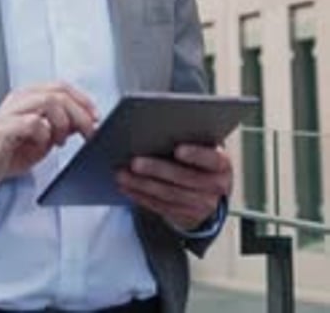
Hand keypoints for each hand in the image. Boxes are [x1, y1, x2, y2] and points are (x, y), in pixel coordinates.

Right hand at [0, 82, 97, 194]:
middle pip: (59, 93)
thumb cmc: (12, 149)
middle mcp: (21, 98)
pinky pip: (32, 123)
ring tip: (60, 141)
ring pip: (48, 101)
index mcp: (30, 95)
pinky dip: (44, 134)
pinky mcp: (3, 128)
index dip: (83, 100)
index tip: (96, 118)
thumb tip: (86, 121)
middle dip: (80, 113)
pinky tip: (43, 145)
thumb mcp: (44, 137)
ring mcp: (11, 111)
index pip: (62, 86)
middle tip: (88, 133)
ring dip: (63, 123)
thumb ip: (62, 126)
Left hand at [116, 144, 232, 231]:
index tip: (178, 149)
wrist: (211, 191)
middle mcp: (215, 187)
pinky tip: (127, 186)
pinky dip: (140, 196)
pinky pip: (160, 206)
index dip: (196, 155)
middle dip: (157, 170)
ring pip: (168, 194)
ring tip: (122, 174)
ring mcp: (201, 206)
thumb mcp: (205, 146)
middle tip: (135, 161)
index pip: (212, 159)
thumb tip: (160, 126)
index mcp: (222, 165)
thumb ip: (191, 137)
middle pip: (184, 178)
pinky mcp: (185, 217)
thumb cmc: (201, 158)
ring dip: (142, 184)